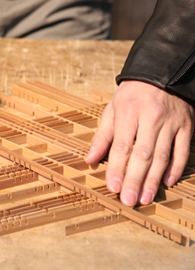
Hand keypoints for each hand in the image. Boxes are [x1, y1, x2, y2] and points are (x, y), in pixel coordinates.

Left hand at [86, 80, 193, 205]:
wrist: (161, 74)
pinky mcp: (186, 126)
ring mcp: (171, 123)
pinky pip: (182, 150)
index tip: (112, 187)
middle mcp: (151, 118)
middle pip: (143, 154)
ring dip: (154, 180)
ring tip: (145, 198)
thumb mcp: (112, 110)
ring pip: (163, 156)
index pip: (122, 145)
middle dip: (135, 180)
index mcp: (129, 112)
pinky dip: (176, 167)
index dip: (117, 168)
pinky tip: (167, 183)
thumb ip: (102, 136)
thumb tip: (90, 160)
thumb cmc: (131, 95)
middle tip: (128, 200)